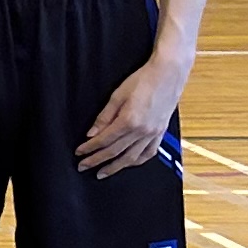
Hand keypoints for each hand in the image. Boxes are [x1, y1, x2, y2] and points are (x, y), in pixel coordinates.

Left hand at [76, 52, 187, 178]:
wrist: (169, 74)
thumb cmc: (143, 80)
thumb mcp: (118, 96)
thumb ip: (104, 117)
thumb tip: (92, 134)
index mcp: (129, 121)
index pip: (104, 140)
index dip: (89, 148)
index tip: (79, 153)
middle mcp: (142, 131)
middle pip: (115, 152)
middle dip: (96, 161)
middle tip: (83, 167)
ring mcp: (153, 133)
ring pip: (131, 157)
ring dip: (115, 167)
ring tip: (103, 173)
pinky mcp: (161, 132)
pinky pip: (149, 153)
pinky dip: (137, 161)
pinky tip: (128, 163)